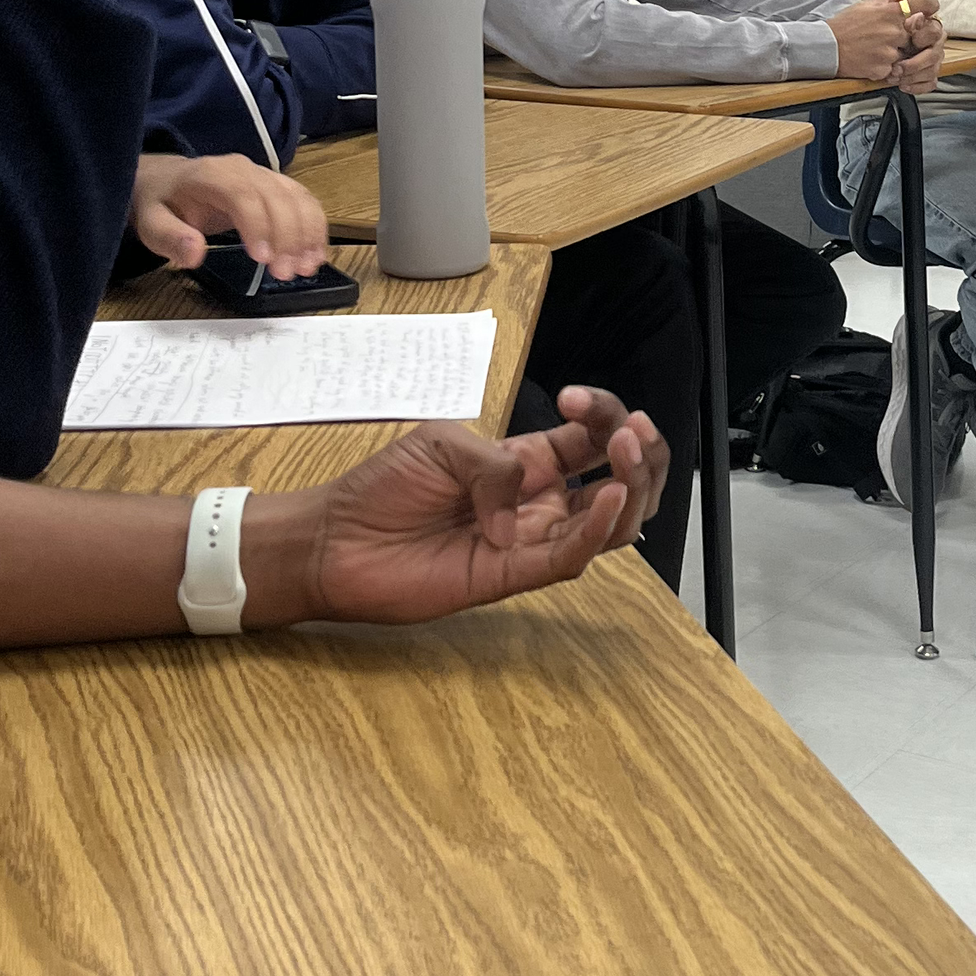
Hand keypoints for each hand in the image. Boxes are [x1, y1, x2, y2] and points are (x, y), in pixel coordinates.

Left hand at [133, 152, 329, 279]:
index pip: (242, 195)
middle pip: (277, 196)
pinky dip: (314, 226)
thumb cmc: (162, 204)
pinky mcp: (276, 185)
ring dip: (308, 233)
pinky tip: (315, 254)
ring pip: (297, 197)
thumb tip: (195, 253)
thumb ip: (170, 239)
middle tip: (286, 273)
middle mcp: (243, 169)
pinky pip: (303, 200)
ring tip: (306, 267)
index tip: (263, 259)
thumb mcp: (152, 223)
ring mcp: (263, 174)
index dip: (258, 225)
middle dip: (288, 236)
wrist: (167, 181)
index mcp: (211, 175)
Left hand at [280, 391, 667, 624]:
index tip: (580, 399)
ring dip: (630, 489)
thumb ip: (493, 464)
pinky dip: (596, 532)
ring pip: (606, 524)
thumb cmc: (382, 488)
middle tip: (632, 433)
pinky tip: (608, 502)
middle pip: (616, 482)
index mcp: (524, 463)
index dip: (602, 416)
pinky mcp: (511, 576)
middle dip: (639, 453)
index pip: (588, 440)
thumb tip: (521, 514)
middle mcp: (537, 502)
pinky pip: (568, 558)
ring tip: (627, 460)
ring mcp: (528, 540)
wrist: (337, 540)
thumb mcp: (442, 445)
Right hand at [828, 0, 938, 85]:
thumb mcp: (866, 6)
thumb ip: (890, 1)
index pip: (925, 5)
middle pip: (918, 33)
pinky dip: (887, 66)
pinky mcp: (884, 69)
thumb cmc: (845, 26)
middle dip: (908, 35)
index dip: (929, 6)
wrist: (826, 48)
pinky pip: (895, 68)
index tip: (927, 10)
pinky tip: (873, 59)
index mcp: (890, 12)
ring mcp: (889, 52)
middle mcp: (893, 31)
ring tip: (878, 48)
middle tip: (892, 35)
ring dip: (897, 52)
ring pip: (907, 53)